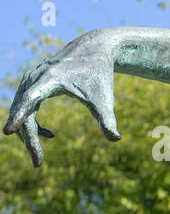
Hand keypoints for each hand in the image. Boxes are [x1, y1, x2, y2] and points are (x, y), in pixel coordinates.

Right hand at [3, 30, 120, 166]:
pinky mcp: (34, 83)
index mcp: (50, 78)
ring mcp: (32, 79)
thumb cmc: (100, 75)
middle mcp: (35, 77)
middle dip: (29, 138)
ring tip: (38, 158)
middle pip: (24, 110)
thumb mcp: (104, 97)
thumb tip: (115, 139)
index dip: (20, 116)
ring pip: (23, 109)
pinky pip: (27, 105)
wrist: (93, 50)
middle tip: (37, 164)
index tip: (9, 131)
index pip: (30, 99)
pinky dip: (34, 122)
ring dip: (29, 133)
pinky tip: (51, 135)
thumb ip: (107, 118)